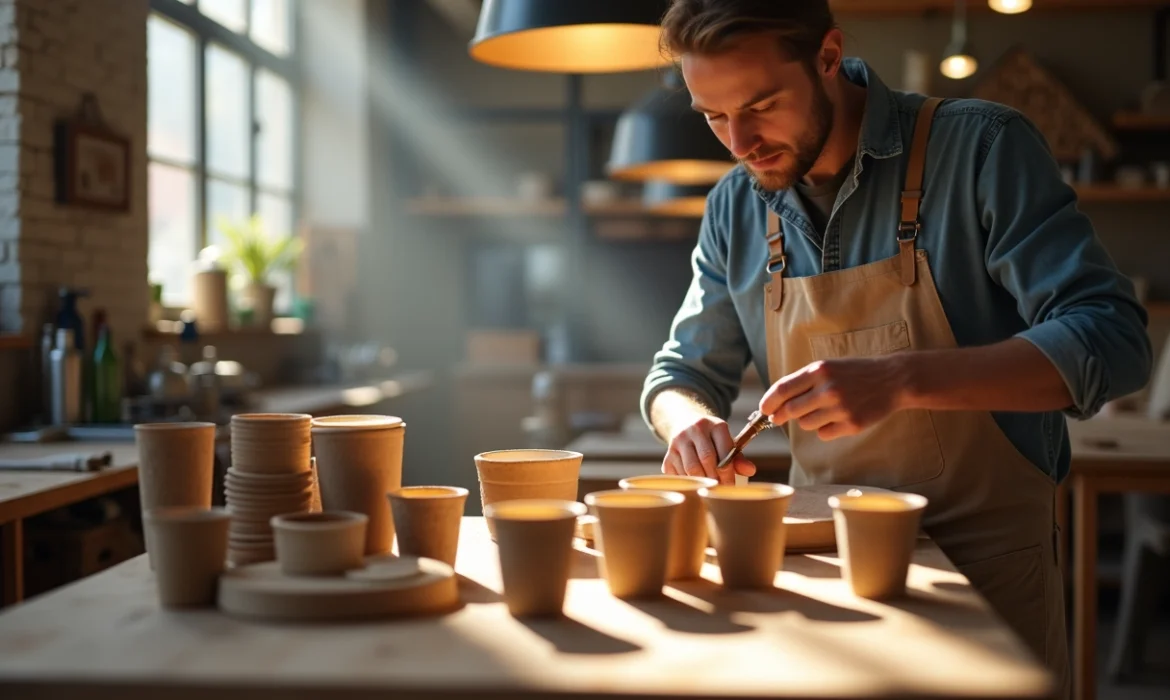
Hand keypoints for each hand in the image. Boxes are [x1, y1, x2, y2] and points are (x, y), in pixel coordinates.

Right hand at [662, 415, 757, 484]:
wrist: (685, 423)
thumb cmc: (712, 439)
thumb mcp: (726, 442)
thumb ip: (738, 457)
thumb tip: (750, 471)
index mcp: (715, 425)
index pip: (724, 450)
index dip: (728, 471)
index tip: (731, 485)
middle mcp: (695, 429)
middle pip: (706, 459)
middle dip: (715, 478)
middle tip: (720, 488)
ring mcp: (679, 440)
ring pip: (690, 468)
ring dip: (701, 482)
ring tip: (708, 488)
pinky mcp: (668, 453)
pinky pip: (677, 474)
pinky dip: (687, 482)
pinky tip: (694, 483)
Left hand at [760, 357, 907, 439]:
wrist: (892, 379)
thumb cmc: (854, 373)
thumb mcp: (828, 367)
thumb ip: (803, 381)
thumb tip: (775, 403)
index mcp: (819, 370)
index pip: (782, 389)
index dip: (768, 402)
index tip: (763, 409)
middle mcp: (828, 388)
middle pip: (790, 411)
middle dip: (781, 416)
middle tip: (779, 417)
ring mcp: (840, 408)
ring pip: (806, 424)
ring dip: (807, 420)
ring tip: (823, 409)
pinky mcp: (851, 424)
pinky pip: (823, 433)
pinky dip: (825, 429)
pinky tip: (838, 418)